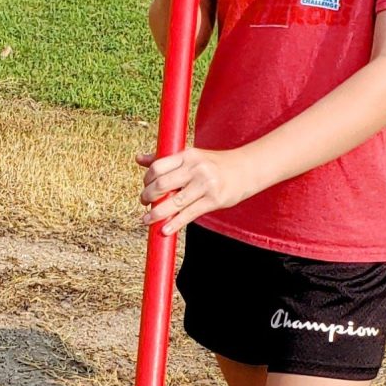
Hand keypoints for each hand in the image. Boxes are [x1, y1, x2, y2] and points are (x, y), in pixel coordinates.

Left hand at [139, 140, 258, 236]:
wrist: (247, 169)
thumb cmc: (215, 164)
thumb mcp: (191, 157)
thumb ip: (166, 160)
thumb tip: (139, 159)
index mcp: (188, 155)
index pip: (158, 167)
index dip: (146, 180)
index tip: (145, 188)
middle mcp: (195, 168)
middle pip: (162, 185)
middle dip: (148, 197)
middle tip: (144, 204)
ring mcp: (205, 184)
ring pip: (173, 202)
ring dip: (156, 213)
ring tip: (147, 220)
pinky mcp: (213, 200)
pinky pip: (188, 214)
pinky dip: (174, 224)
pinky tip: (165, 230)